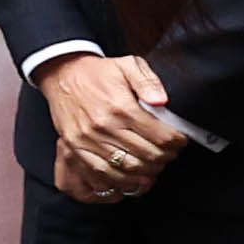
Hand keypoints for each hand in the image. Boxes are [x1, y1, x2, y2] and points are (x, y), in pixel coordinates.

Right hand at [37, 50, 185, 201]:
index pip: (160, 136)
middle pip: (148, 155)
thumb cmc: (99, 72)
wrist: (62, 75)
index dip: (177, 142)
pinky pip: (103, 172)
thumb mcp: (128, 64)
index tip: (180, 140)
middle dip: (166, 157)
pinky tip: (134, 175)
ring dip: (149, 170)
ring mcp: (88, 139)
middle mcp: (104, 125)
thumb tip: (162, 101)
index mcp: (121, 106)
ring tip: (156, 164)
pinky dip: (123, 179)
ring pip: (128, 167)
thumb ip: (149, 81)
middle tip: (171, 153)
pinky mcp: (76, 147)